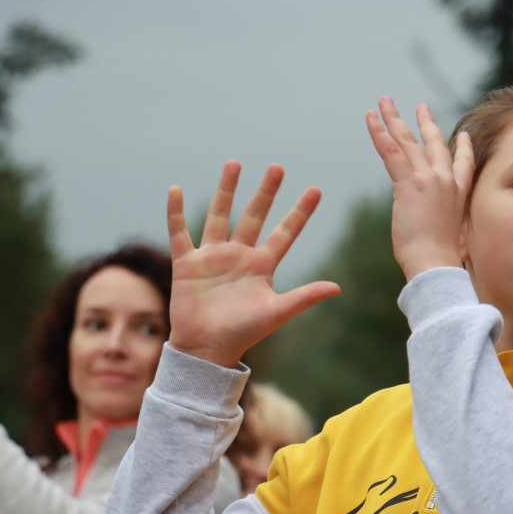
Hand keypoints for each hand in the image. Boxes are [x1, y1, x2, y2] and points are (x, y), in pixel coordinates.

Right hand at [166, 161, 339, 367]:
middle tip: (277, 167)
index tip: (315, 189)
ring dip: (226, 190)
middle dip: (265, 192)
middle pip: (254, 216)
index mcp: (262, 266)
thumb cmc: (243, 333)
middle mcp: (239, 256)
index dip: (300, 212)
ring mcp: (213, 257)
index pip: (285, 233)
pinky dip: (176, 213)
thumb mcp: (276, 312)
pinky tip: (174, 189)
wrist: (207, 349)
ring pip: (220, 216)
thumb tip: (337, 288)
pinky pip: (180, 233)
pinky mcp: (187, 264)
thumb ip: (304, 297)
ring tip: (235, 163)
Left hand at [366, 98, 473, 280]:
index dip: (464, 148)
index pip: (464, 165)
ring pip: (408, 140)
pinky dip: (378, 132)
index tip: (464, 135)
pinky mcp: (409, 183)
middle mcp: (446, 182)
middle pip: (436, 143)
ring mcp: (428, 179)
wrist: (434, 264)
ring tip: (384, 101)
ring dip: (394, 118)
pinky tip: (370, 117)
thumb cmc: (439, 261)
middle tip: (421, 107)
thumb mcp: (450, 240)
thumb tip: (443, 241)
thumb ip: (445, 229)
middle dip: (426, 123)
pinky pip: (390, 150)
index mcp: (458, 196)